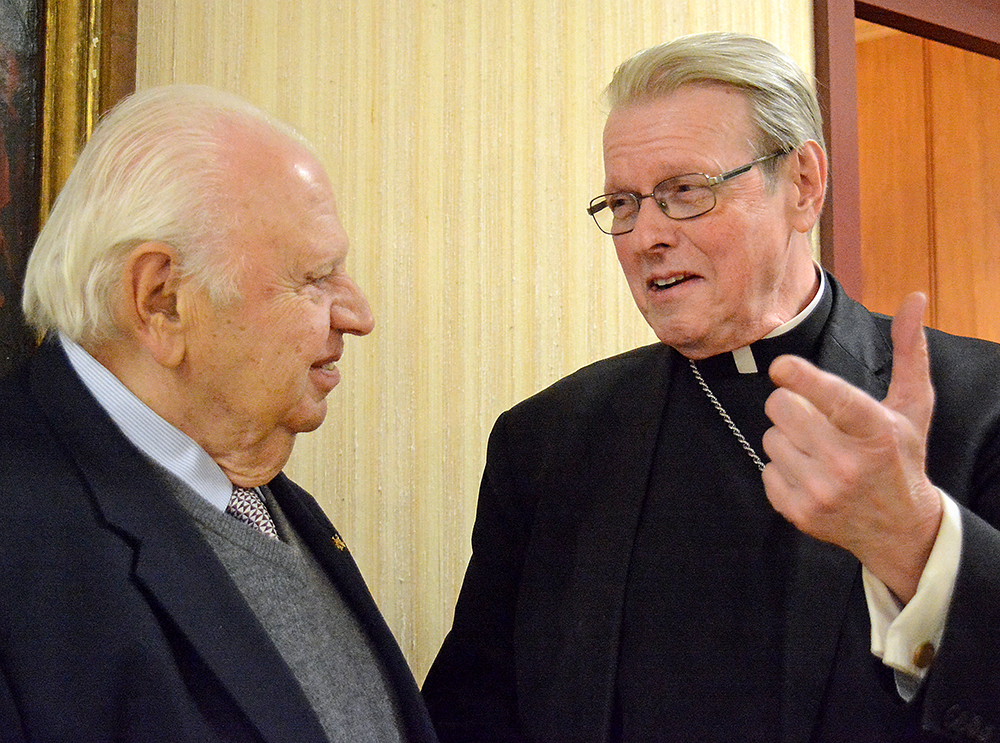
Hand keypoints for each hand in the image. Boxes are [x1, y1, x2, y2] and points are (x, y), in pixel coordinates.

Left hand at [761, 293, 941, 602]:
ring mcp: (822, 491)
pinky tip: (810, 473)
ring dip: (787, 437)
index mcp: (877, 432)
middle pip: (783, 408)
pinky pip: (766, 468)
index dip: (803, 379)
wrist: (899, 529)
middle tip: (814, 416)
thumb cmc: (901, 457)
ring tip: (818, 449)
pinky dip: (782, 467)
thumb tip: (914, 299)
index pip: (833, 399)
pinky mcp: (799, 512)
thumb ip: (909, 352)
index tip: (782, 366)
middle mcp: (848, 463)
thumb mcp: (913, 406)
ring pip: (771, 437)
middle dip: (792, 403)